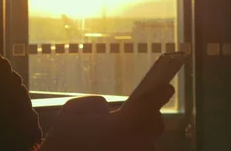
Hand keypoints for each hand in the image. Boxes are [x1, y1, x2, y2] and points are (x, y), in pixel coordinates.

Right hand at [40, 85, 174, 150]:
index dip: (158, 94)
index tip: (166, 87)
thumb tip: (107, 108)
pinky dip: (133, 143)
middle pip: (154, 125)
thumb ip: (95, 103)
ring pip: (148, 141)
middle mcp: (132, 143)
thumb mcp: (73, 110)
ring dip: (141, 132)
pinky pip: (138, 148)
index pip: (148, 105)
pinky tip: (120, 140)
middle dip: (151, 114)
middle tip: (142, 107)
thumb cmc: (64, 137)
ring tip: (127, 127)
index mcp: (119, 126)